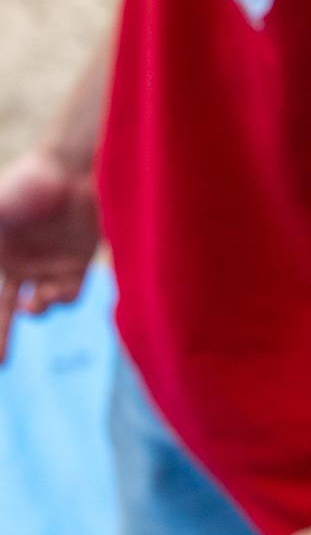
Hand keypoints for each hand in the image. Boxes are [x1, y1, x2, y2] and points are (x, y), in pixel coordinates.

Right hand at [0, 147, 99, 363]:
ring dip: (38, 311)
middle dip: (2, 338)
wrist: (71, 171)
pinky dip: (63, 302)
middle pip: (6, 310)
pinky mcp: (79, 264)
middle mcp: (19, 265)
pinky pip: (70, 295)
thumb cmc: (26, 187)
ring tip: (35, 303)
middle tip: (2, 363)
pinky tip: (54, 295)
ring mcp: (49, 265)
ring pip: (42, 305)